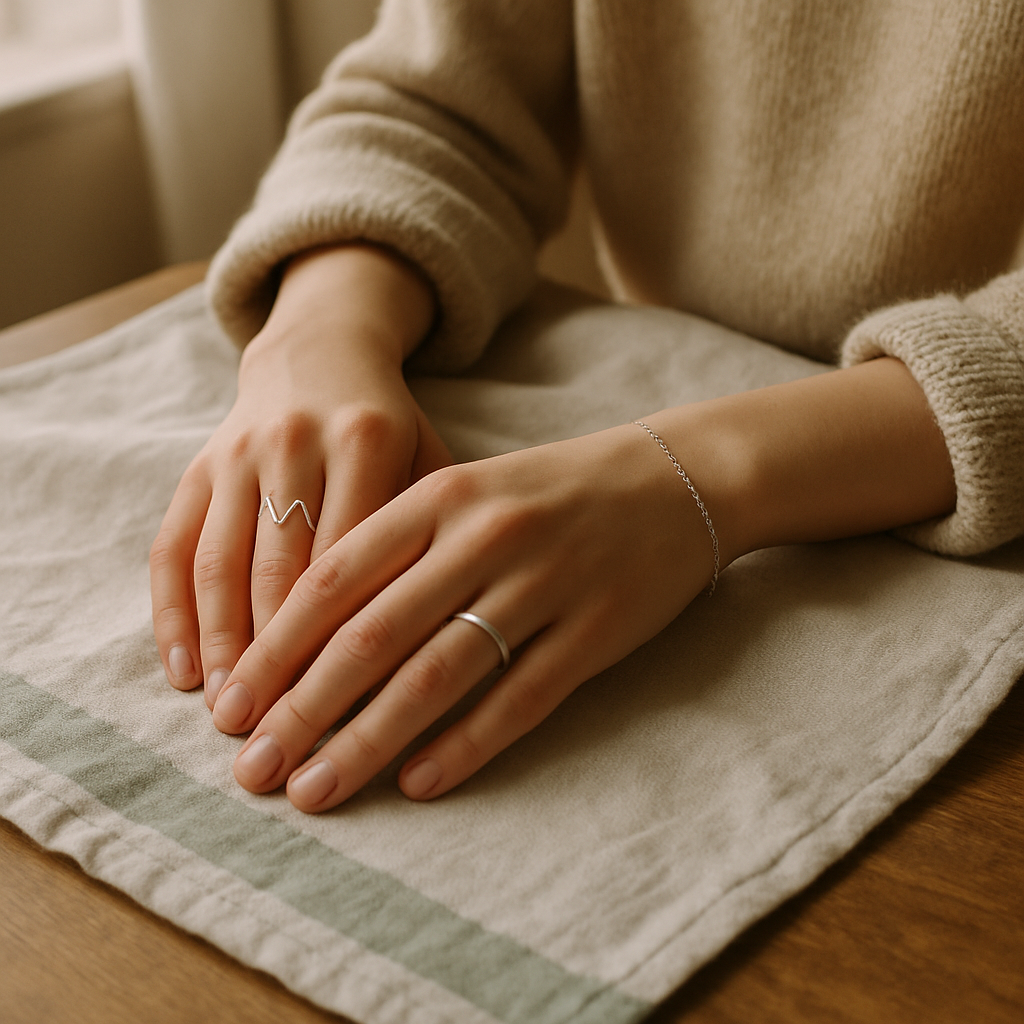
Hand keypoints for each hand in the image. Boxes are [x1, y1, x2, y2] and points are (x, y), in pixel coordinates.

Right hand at [150, 245, 450, 705]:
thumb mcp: (429, 458)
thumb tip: (438, 636)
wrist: (319, 353)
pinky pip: (174, 546)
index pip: (355, 562)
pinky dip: (173, 613)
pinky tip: (183, 670)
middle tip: (282, 737)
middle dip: (281, 663)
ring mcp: (239, 454)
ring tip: (230, 718)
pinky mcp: (197, 466)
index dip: (349, 643)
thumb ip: (432, 531)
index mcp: (369, 442)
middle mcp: (298, 444)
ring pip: (224, 564)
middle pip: (284, 572)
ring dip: (224, 648)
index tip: (350, 714)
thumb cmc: (390, 429)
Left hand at [213, 422, 721, 810]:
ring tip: (315, 789)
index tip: (231, 707)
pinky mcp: (593, 631)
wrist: (673, 478)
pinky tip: (419, 784)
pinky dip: (464, 746)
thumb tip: (312, 631)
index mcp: (440, 496)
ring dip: (367, 740)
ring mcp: (541, 585)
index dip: (276, 648)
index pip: (335, 579)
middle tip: (253, 769)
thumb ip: (397, 544)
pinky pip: (518, 698)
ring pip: (435, 676)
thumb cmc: (553, 490)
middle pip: (372, 637)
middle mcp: (482, 538)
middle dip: (302, 710)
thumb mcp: (469, 490)